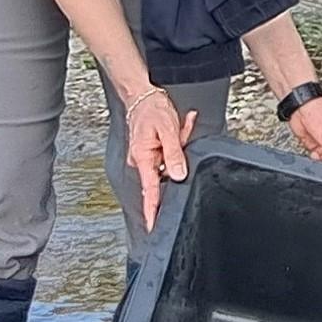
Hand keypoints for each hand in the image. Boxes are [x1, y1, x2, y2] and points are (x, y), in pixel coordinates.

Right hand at [125, 89, 198, 232]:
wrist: (142, 94)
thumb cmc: (151, 109)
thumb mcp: (168, 130)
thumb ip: (174, 155)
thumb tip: (178, 175)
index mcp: (143, 159)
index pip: (150, 192)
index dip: (153, 211)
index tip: (154, 227)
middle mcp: (142, 161)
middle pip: (166, 173)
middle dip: (178, 158)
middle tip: (179, 135)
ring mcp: (148, 157)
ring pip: (171, 161)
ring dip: (179, 145)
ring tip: (178, 128)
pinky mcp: (153, 151)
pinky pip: (170, 153)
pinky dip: (177, 141)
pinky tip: (179, 127)